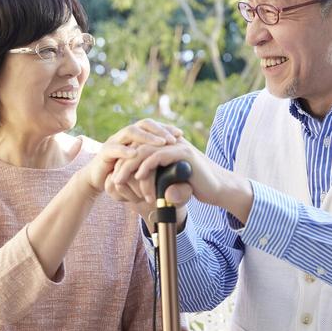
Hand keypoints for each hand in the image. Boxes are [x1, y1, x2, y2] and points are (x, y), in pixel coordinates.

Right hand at [81, 119, 181, 193]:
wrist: (101, 181)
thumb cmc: (128, 175)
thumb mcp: (146, 169)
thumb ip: (161, 166)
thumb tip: (182, 167)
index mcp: (137, 136)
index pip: (154, 126)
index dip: (166, 128)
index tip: (181, 134)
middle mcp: (126, 135)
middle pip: (144, 124)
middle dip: (159, 130)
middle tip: (172, 140)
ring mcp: (115, 141)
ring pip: (130, 132)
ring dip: (146, 137)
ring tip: (160, 143)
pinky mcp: (104, 153)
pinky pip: (114, 148)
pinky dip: (125, 150)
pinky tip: (135, 154)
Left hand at [112, 137, 229, 205]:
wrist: (218, 188)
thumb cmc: (195, 186)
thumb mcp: (172, 182)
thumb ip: (158, 179)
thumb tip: (141, 183)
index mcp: (165, 146)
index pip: (139, 148)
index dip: (125, 160)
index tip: (113, 175)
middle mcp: (170, 142)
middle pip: (138, 147)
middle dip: (122, 163)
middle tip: (112, 177)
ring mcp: (177, 146)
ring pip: (145, 151)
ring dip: (129, 166)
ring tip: (119, 179)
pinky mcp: (183, 154)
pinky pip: (158, 157)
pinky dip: (146, 166)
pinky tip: (138, 177)